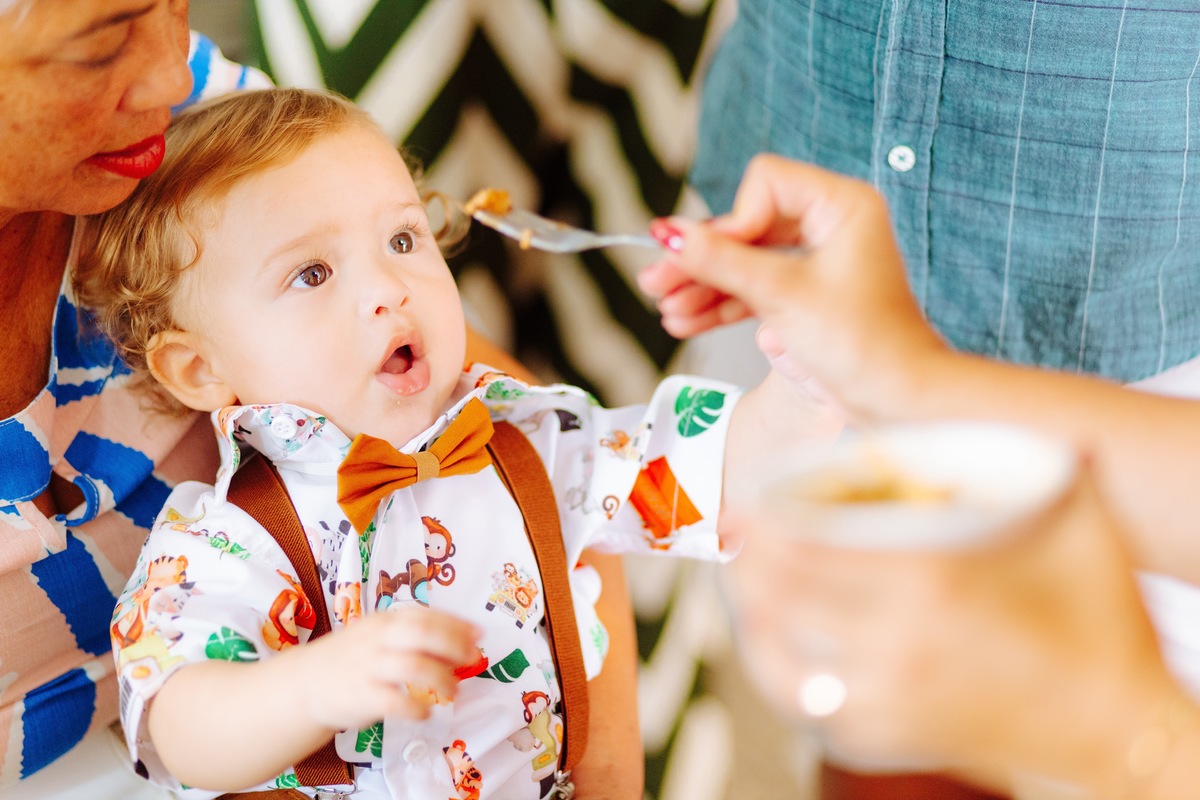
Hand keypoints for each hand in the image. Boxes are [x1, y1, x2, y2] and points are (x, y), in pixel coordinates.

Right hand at [295, 605, 480, 731]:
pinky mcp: (361, 697)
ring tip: (454, 690)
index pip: (425, 615)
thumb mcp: (378, 637)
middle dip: (453, 644)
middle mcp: (377, 641)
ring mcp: (368, 668)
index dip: (456, 623)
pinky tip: (426, 712)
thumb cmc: (352, 659)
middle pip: (422, 633)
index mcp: (384, 623)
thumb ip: (413, 637)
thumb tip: (461, 639)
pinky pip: (394, 701)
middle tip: (473, 658)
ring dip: (442, 678)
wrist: (305, 684)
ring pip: (413, 666)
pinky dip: (416, 707)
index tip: (478, 633)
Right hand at [640, 154, 948, 422]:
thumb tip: (669, 234)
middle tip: (656, 282)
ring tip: (667, 311)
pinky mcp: (809, 293)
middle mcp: (832, 224)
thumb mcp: (781, 296)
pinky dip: (726, 304)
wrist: (897, 400)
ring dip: (706, 286)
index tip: (711, 260)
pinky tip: (688, 320)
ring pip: (747, 260)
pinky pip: (757, 286)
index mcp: (842, 205)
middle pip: (748, 224)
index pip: (765, 184)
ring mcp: (820, 260)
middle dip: (702, 259)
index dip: (733, 220)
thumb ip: (721, 261)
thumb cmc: (862, 343)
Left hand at [724, 463, 1172, 791]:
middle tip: (739, 530)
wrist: (1121, 729)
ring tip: (747, 577)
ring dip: (748, 611)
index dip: (763, 518)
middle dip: (746, 558)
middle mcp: (893, 648)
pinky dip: (776, 663)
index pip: (801, 545)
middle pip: (774, 595)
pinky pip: (802, 699)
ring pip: (773, 655)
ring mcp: (882, 703)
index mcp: (930, 583)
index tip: (750, 495)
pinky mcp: (880, 741)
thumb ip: (1024, 460)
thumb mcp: (1075, 520)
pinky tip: (775, 637)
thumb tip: (974, 414)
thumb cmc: (1105, 621)